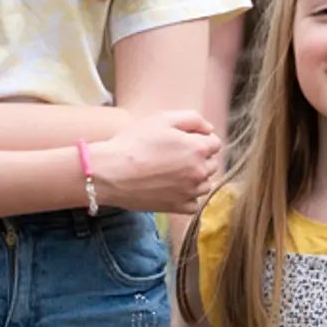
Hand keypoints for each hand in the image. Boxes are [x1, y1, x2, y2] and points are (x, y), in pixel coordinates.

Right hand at [87, 110, 222, 213]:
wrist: (111, 172)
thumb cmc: (134, 142)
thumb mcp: (162, 118)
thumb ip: (192, 119)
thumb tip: (209, 129)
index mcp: (198, 148)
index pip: (215, 144)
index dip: (200, 139)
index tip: (184, 141)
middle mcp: (199, 172)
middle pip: (211, 164)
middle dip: (199, 158)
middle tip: (176, 156)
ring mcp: (190, 192)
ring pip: (205, 184)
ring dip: (196, 178)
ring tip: (174, 172)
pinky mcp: (178, 207)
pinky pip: (193, 204)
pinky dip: (188, 197)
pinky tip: (173, 189)